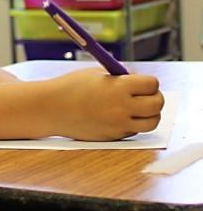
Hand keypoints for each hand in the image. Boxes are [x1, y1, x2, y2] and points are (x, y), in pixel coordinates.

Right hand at [48, 68, 163, 140]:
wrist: (52, 108)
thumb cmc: (72, 87)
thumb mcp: (97, 74)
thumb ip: (121, 77)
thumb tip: (141, 82)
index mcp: (119, 87)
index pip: (152, 84)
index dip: (149, 82)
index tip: (144, 82)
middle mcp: (122, 107)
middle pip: (157, 105)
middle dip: (155, 98)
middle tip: (147, 95)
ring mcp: (119, 125)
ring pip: (151, 123)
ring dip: (149, 114)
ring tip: (138, 108)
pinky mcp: (114, 137)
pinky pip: (133, 131)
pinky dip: (131, 123)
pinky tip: (117, 115)